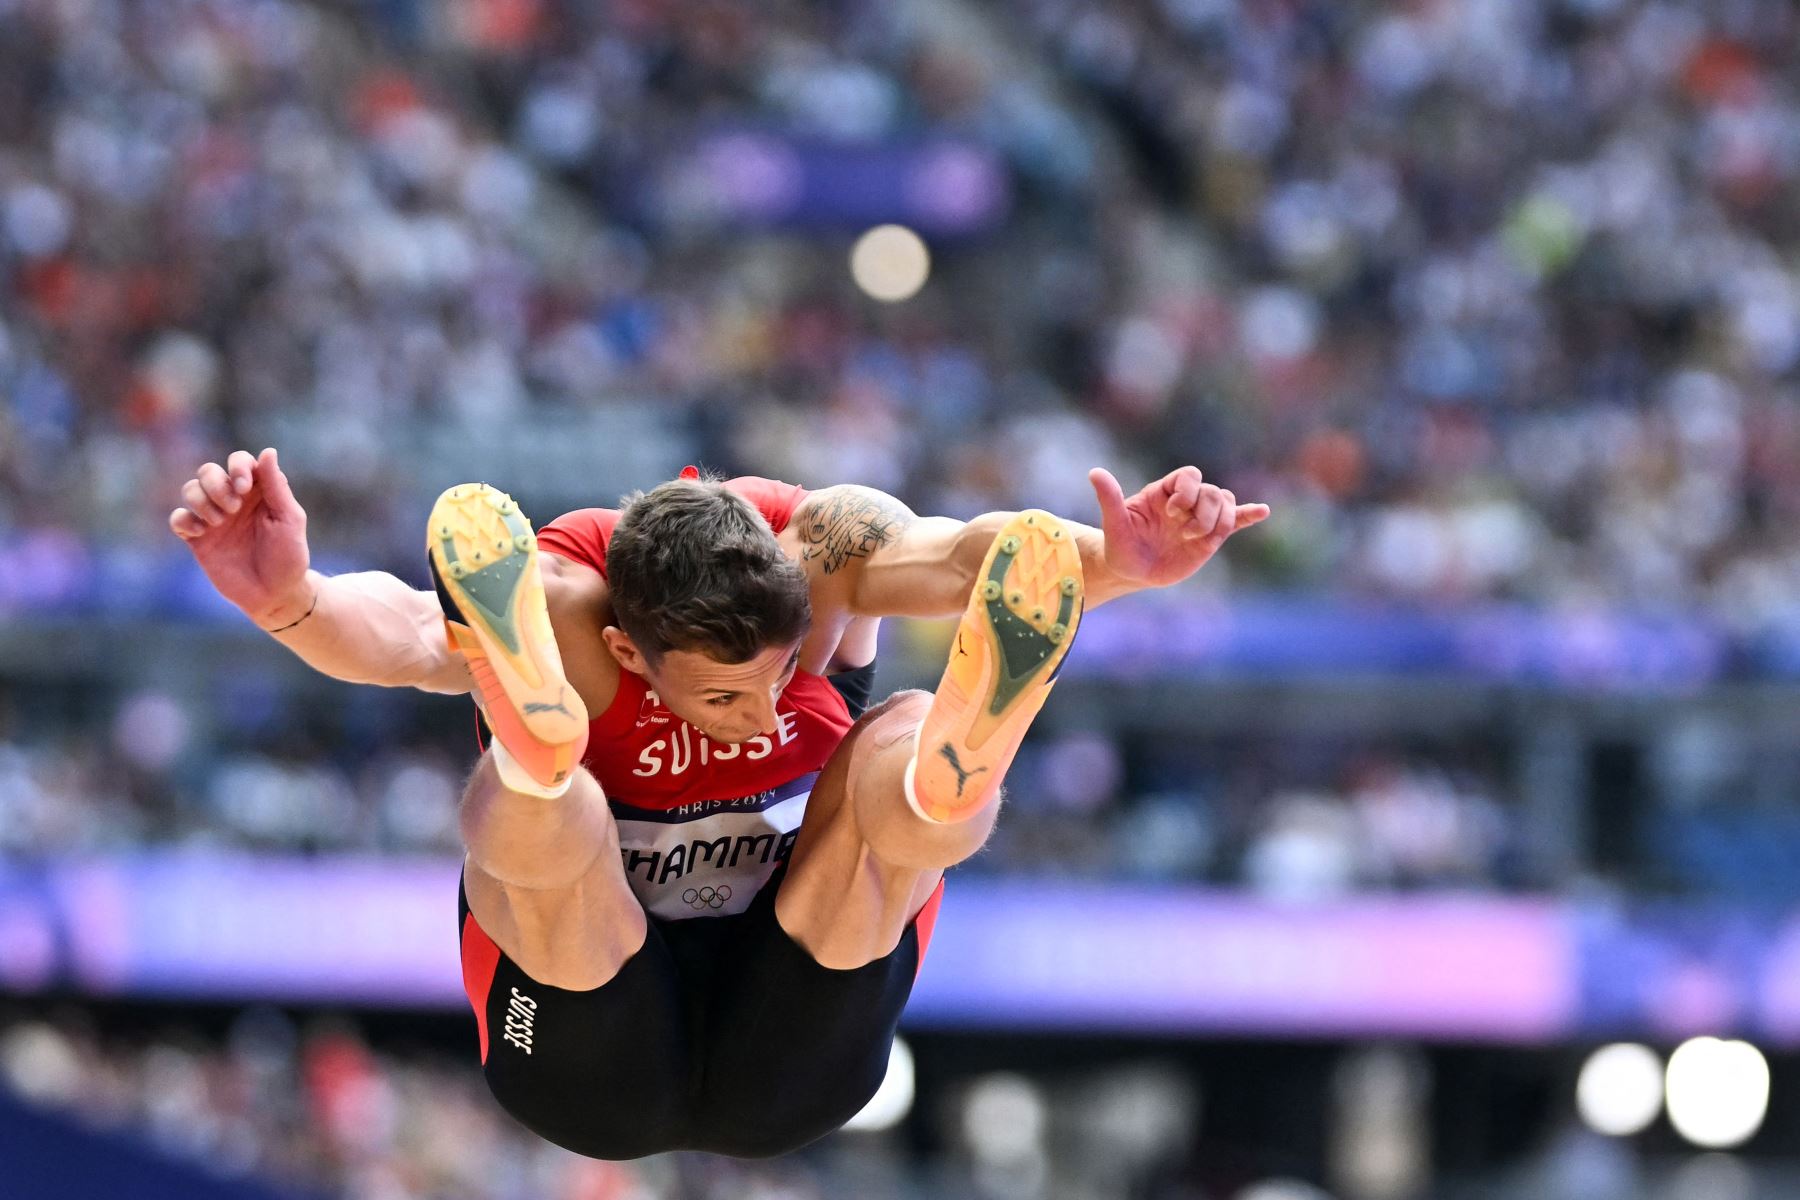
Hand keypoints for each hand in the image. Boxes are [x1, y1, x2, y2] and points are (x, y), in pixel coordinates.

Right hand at [169, 447, 313, 628]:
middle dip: (216, 484)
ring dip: (201, 501)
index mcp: (258, 492)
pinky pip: (178, 518)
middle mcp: (233, 501)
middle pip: (208, 471)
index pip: (239, 460)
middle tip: (233, 509)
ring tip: (220, 522)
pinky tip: (201, 533)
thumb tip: (267, 451)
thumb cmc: (289, 556)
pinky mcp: (199, 539)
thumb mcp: (289, 519)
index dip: (237, 467)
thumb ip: (276, 486)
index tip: (245, 488)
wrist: (275, 594)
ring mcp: (214, 519)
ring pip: (190, 489)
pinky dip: (185, 520)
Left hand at [1088, 465, 1270, 589]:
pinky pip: (1234, 522)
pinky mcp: (1210, 537)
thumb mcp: (1114, 524)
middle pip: (1211, 491)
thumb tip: (1094, 472)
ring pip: (1225, 504)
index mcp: (1165, 492)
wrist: (1132, 571)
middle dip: (1203, 512)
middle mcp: (1186, 502)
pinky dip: (1248, 515)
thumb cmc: (1120, 546)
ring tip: (1198, 539)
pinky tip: (1262, 511)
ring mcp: (1200, 518)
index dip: (1187, 491)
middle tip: (1184, 533)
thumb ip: (1109, 498)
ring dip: (1218, 521)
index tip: (1172, 513)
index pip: (1189, 475)